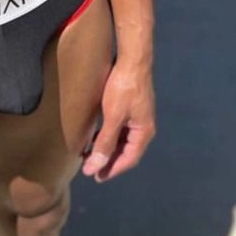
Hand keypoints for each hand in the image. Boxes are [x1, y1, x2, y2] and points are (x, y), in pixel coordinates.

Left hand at [82, 61, 155, 181]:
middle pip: (127, 151)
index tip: (96, 176)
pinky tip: (97, 135)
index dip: (113, 169)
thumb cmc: (123, 88)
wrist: (132, 59)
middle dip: (109, 160)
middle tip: (92, 169)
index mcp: (144, 132)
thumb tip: (96, 165)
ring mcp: (139, 116)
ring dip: (109, 148)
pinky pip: (122, 128)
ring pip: (123, 140)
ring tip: (92, 155)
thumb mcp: (112, 117)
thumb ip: (105, 142)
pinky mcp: (132, 106)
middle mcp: (144, 127)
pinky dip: (110, 135)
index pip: (129, 159)